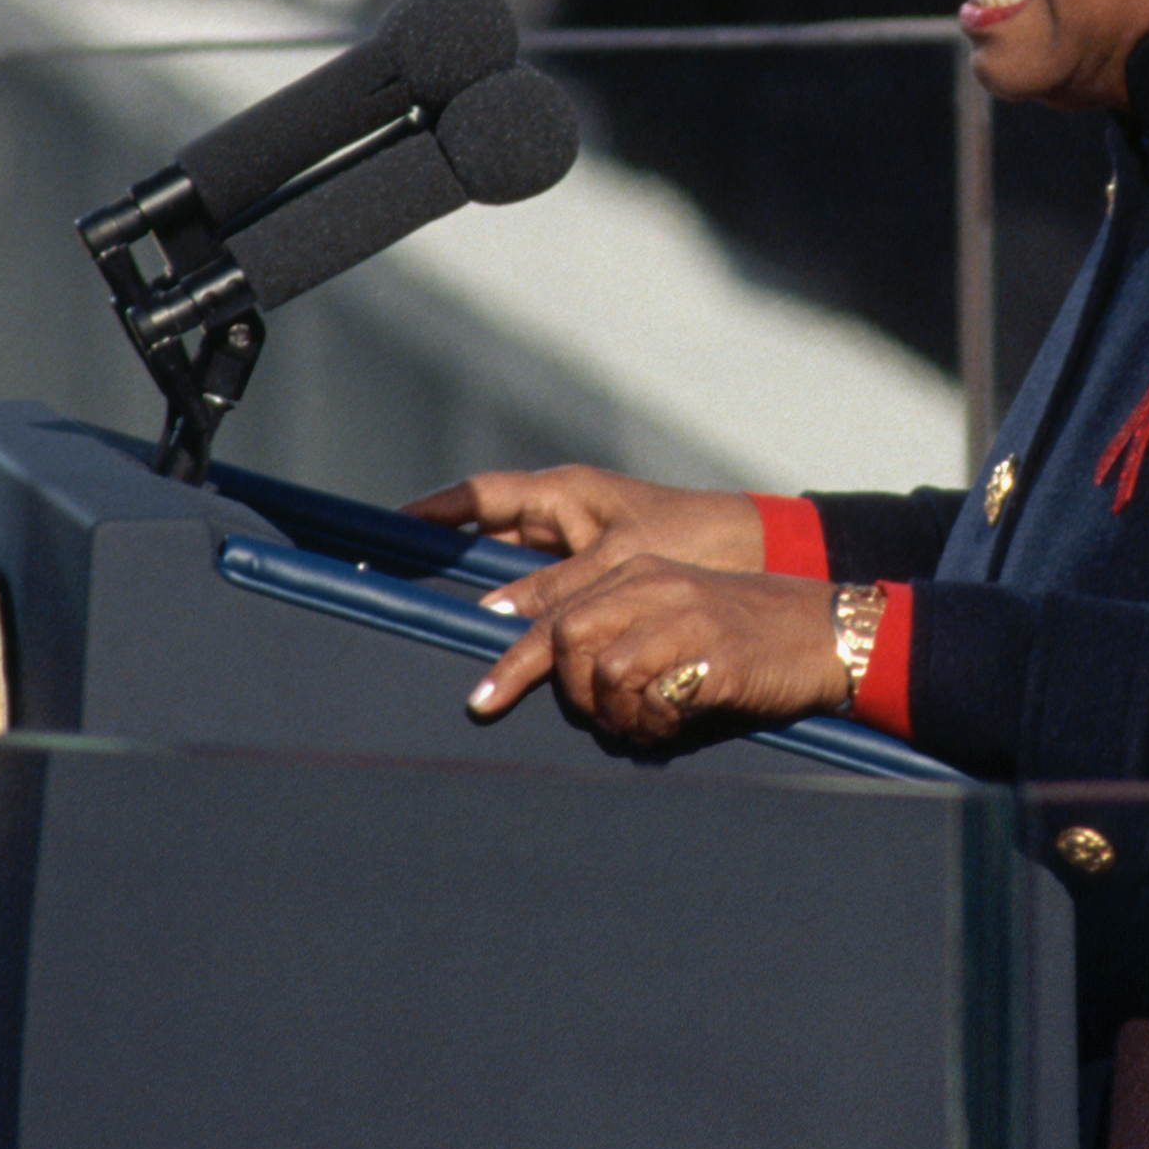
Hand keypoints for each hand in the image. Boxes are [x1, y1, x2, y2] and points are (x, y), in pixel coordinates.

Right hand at [401, 466, 762, 627]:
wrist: (760, 551)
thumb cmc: (696, 538)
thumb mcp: (619, 560)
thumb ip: (557, 587)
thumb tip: (491, 612)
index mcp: (565, 495)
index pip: (481, 496)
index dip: (434, 511)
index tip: (388, 528)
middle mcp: (565, 518)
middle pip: (488, 541)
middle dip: (447, 564)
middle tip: (398, 590)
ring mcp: (579, 548)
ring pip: (515, 579)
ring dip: (488, 606)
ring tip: (446, 634)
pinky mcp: (600, 580)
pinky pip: (547, 600)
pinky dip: (530, 624)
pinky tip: (515, 653)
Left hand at [463, 558, 851, 746]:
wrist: (827, 632)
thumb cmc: (748, 636)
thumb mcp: (680, 616)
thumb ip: (625, 636)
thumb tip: (570, 689)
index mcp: (642, 575)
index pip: (557, 615)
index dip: (512, 663)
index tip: (480, 703)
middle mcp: (658, 589)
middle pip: (567, 638)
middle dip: (565, 694)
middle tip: (598, 721)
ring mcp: (688, 619)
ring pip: (605, 673)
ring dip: (616, 716)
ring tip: (647, 726)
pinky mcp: (716, 657)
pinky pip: (656, 700)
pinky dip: (654, 726)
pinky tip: (676, 727)